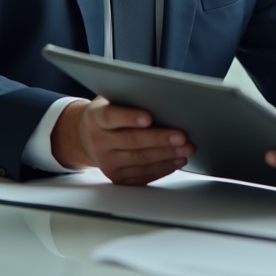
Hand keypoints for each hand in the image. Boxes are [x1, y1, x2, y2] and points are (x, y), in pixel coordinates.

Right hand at [51, 96, 194, 184]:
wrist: (89, 138)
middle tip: (182, 136)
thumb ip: (130, 99)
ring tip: (186, 149)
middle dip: (160, 139)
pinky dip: (162, 168)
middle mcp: (99, 142)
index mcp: (96, 118)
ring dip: (166, 155)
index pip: (111, 116)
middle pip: (131, 141)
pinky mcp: (117, 177)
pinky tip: (176, 161)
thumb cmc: (110, 114)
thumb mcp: (112, 101)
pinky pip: (142, 175)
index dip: (130, 117)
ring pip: (140, 159)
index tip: (149, 117)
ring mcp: (107, 162)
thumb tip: (162, 98)